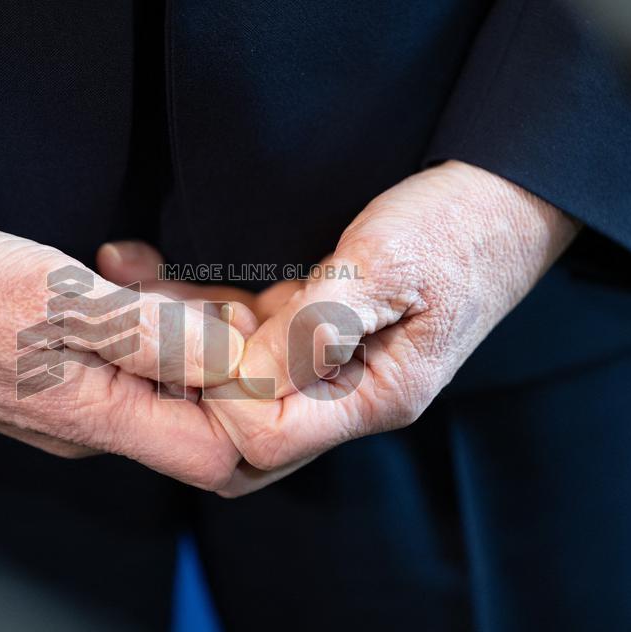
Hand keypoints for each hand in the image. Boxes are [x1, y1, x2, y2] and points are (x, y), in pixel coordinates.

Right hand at [0, 226, 247, 489]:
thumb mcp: (65, 302)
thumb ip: (159, 337)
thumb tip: (239, 359)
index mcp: (101, 420)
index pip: (220, 453)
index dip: (258, 405)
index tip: (256, 336)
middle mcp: (95, 424)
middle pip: (199, 401)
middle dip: (214, 337)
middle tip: (189, 282)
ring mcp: (73, 400)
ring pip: (161, 366)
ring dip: (168, 310)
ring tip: (129, 265)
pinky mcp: (55, 372)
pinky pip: (122, 350)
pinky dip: (132, 307)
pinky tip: (108, 267)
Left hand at [99, 161, 578, 495]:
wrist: (505, 192)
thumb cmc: (459, 227)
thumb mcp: (388, 268)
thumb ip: (316, 328)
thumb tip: (242, 379)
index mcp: (373, 398)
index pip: (264, 438)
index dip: (220, 392)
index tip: (200, 331)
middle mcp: (344, 393)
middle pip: (235, 422)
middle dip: (180, 373)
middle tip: (133, 314)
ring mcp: (326, 361)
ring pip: (228, 372)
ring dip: (176, 331)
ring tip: (125, 278)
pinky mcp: (313, 325)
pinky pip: (242, 331)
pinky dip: (197, 304)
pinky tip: (148, 267)